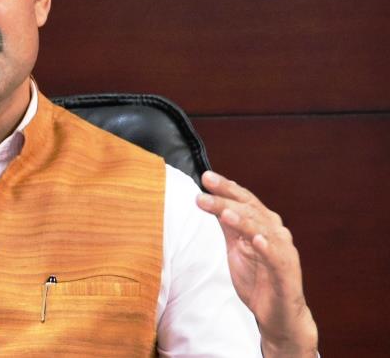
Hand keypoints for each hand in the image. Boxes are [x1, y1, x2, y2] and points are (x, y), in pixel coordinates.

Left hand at [196, 170, 318, 356]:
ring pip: (263, 230)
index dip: (226, 188)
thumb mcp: (237, 247)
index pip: (244, 201)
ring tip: (224, 212)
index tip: (205, 177)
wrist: (277, 314)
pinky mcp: (286, 272)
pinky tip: (257, 240)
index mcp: (263, 225)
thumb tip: (211, 201)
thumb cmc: (258, 279)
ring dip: (244, 220)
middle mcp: (275, 233)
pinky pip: (277, 258)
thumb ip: (228, 225)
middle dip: (226, 199)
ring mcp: (282, 252)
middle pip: (251, 210)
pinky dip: (268, 248)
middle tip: (204, 190)